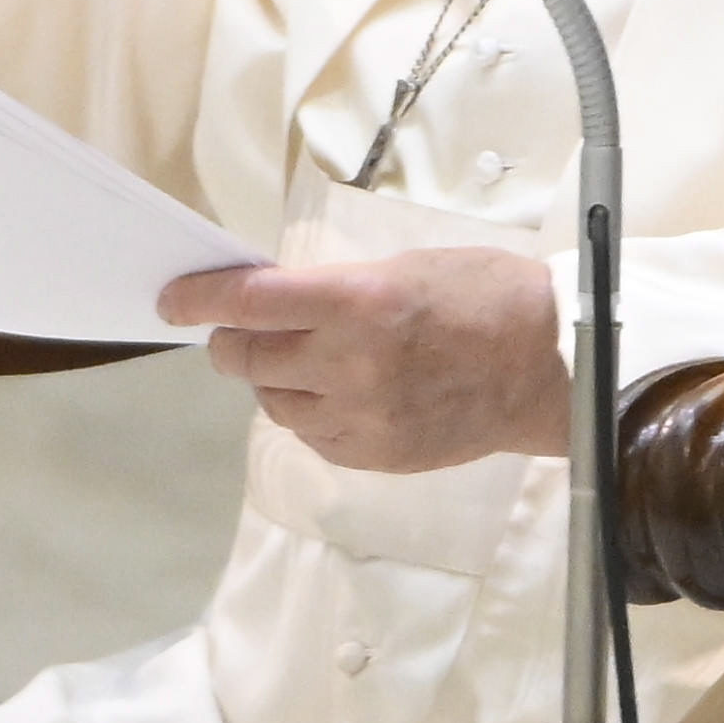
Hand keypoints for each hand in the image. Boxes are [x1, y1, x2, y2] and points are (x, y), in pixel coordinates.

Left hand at [161, 248, 570, 471]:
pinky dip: (308, 411)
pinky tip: (339, 391)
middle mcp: (350, 365)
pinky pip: (310, 435)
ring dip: (274, 377)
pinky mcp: (372, 455)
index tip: (172, 299)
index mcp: (359, 303)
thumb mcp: (407, 267)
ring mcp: (360, 418)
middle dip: (232, 340)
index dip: (200, 299)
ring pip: (272, 402)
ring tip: (308, 359)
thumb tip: (274, 300)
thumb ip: (337, 288)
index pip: (250, 303)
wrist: (550, 367)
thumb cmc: (487, 296)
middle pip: (248, 358)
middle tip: (241, 328)